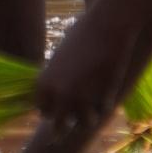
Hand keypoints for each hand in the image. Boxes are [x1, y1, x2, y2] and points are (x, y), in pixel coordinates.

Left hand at [34, 8, 139, 132]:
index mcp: (43, 84)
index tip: (62, 103)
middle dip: (67, 122)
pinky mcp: (102, 99)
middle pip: (58, 127)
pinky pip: (103, 111)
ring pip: (83, 124)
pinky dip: (106, 103)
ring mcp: (81, 100)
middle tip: (75, 114)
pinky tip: (108, 86)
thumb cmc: (82, 36)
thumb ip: (55, 81)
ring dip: (89, 116)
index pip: (43, 111)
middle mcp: (59, 96)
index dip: (53, 109)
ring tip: (94, 102)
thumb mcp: (60, 59)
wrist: (106, 26)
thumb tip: (56, 99)